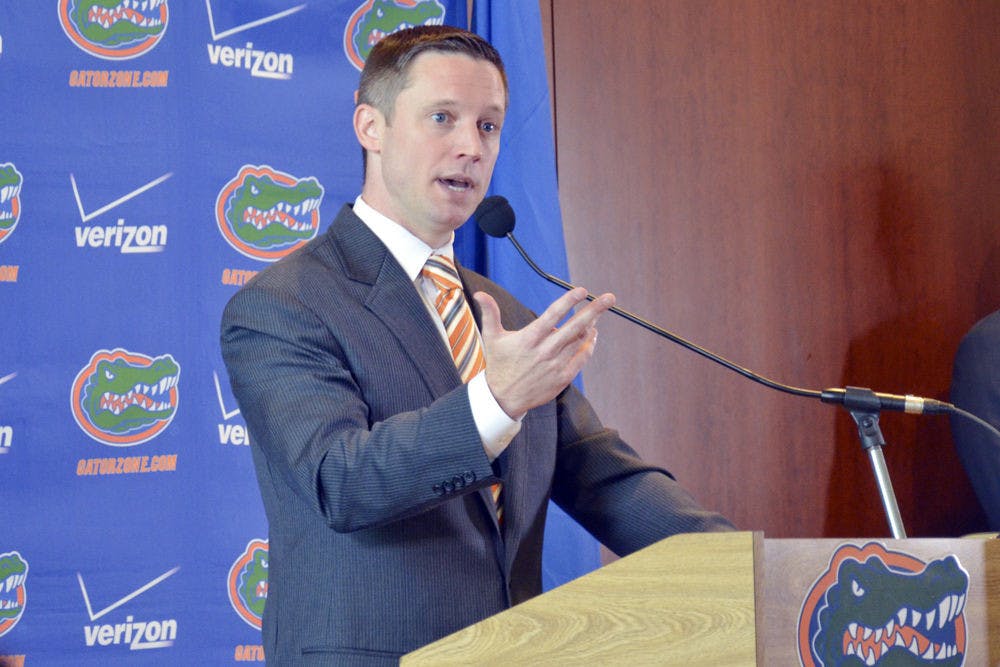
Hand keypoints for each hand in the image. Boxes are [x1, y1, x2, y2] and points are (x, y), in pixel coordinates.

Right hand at [473, 287, 614, 418]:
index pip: (553, 314)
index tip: (583, 290)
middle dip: (594, 311)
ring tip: (598, 315)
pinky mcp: (562, 378)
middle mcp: (545, 351)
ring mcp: (555, 365)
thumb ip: (490, 313)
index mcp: (529, 338)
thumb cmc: (499, 364)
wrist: (503, 398)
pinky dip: (589, 346)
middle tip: (610, 298)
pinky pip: (581, 359)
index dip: (569, 301)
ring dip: (591, 327)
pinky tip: (593, 336)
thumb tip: (480, 293)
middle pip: (574, 327)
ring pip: (580, 342)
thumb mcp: (492, 338)